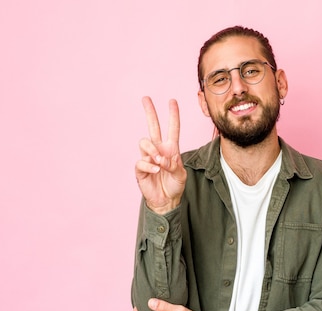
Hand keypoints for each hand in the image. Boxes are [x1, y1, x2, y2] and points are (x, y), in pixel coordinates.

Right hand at [135, 97, 186, 213]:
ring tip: (159, 162)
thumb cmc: (175, 186)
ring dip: (152, 150)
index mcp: (171, 149)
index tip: (172, 101)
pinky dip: (150, 166)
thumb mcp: (181, 175)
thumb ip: (174, 165)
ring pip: (144, 142)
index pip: (172, 128)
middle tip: (146, 98)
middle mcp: (158, 150)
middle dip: (150, 112)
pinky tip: (156, 171)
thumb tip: (161, 159)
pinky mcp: (140, 169)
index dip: (173, 115)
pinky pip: (141, 161)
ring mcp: (148, 158)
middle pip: (152, 127)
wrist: (166, 201)